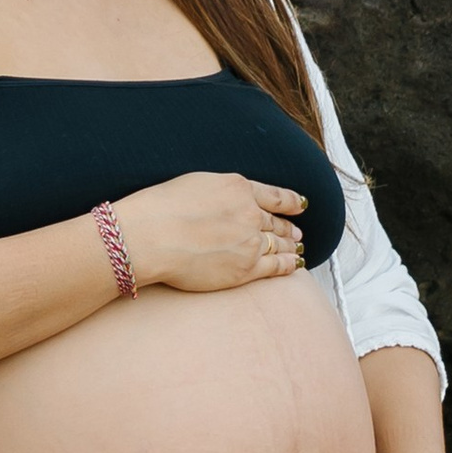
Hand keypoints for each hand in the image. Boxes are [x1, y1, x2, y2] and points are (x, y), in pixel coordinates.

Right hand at [119, 172, 306, 294]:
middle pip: (277, 222)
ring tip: (297, 248)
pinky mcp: (246, 268)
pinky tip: (295, 265)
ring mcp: (250, 242)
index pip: (274, 196)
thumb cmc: (161, 208)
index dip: (290, 201)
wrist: (151, 236)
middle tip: (297, 232)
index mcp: (238, 188)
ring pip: (280, 243)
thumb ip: (220, 192)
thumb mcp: (196, 183)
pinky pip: (276, 266)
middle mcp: (250, 213)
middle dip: (289, 227)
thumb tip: (227, 200)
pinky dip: (289, 265)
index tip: (300, 204)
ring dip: (291, 245)